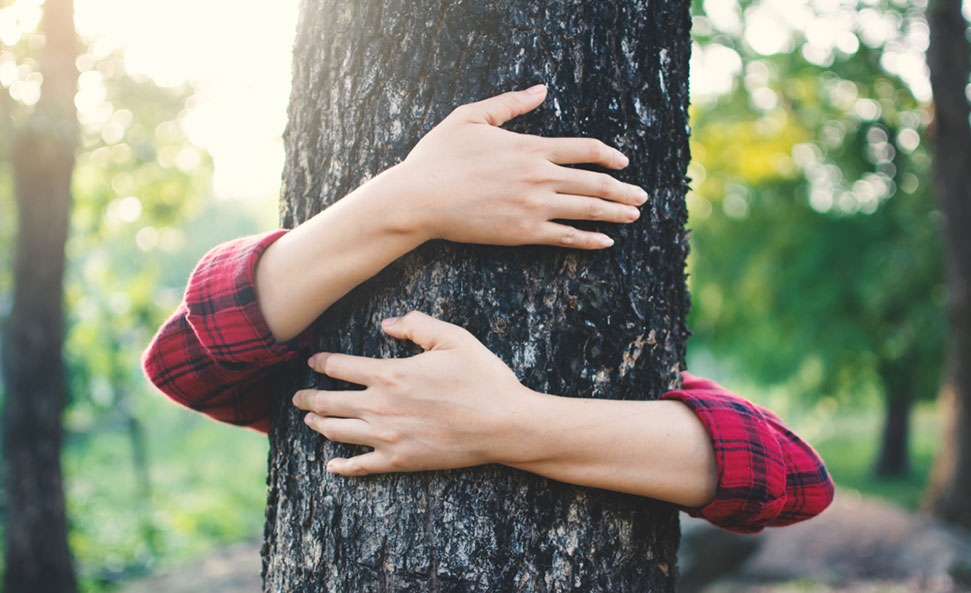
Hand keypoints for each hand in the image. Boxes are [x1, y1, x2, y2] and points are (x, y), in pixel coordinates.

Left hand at [293, 312, 535, 474]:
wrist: (504, 424)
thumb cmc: (483, 379)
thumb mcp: (454, 338)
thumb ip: (417, 324)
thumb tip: (386, 324)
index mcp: (390, 374)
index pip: (341, 367)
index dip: (322, 364)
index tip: (312, 363)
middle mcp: (380, 407)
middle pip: (330, 402)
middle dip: (309, 398)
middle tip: (298, 397)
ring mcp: (388, 438)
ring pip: (339, 432)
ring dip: (319, 425)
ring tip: (310, 421)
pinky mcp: (400, 461)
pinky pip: (361, 466)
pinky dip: (342, 467)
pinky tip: (332, 466)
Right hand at [392, 84, 647, 249]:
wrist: (420, 198)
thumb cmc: (439, 157)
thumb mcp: (471, 116)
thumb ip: (510, 104)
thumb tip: (542, 90)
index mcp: (530, 147)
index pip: (584, 149)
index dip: (609, 155)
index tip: (624, 162)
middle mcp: (539, 176)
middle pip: (594, 181)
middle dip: (623, 189)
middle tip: (642, 196)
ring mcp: (534, 206)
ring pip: (587, 209)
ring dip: (615, 212)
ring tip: (634, 215)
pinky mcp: (523, 232)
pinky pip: (565, 236)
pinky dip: (589, 239)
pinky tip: (606, 241)